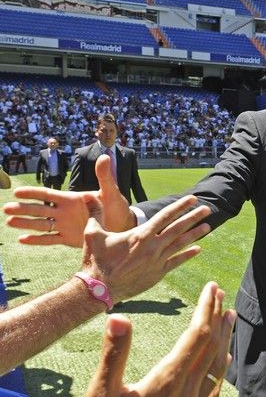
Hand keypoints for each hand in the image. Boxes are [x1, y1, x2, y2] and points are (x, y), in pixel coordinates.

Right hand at [4, 156, 134, 246]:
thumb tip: (104, 156)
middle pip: (40, 210)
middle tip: (6, 209)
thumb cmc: (116, 206)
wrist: (122, 225)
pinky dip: (37, 240)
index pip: (48, 195)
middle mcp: (64, 211)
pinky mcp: (68, 238)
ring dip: (25, 223)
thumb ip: (104, 177)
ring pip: (41, 224)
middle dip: (23, 209)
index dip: (33, 193)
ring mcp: (65, 225)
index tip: (17, 192)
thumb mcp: (111, 191)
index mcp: (72, 199)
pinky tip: (22, 240)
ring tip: (9, 223)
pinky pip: (50, 239)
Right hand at [72, 282, 235, 396]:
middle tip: (221, 291)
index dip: (206, 308)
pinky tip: (225, 359)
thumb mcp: (101, 394)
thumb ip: (113, 354)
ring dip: (224, 337)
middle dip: (217, 315)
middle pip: (211, 345)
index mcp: (169, 379)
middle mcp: (188, 392)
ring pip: (217, 365)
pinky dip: (222, 367)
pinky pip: (215, 387)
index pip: (196, 334)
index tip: (212, 287)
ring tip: (230, 316)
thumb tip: (120, 317)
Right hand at [80, 195, 211, 300]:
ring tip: (208, 227)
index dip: (181, 206)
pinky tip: (198, 249)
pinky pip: (176, 262)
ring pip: (181, 244)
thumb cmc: (95, 261)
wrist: (98, 290)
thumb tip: (86, 195)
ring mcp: (157, 261)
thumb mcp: (92, 233)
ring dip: (195, 235)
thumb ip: (95, 213)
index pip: (166, 216)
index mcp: (141, 234)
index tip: (193, 199)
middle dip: (194, 217)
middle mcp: (153, 246)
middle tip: (207, 209)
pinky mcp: (157, 274)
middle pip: (178, 228)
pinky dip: (187, 255)